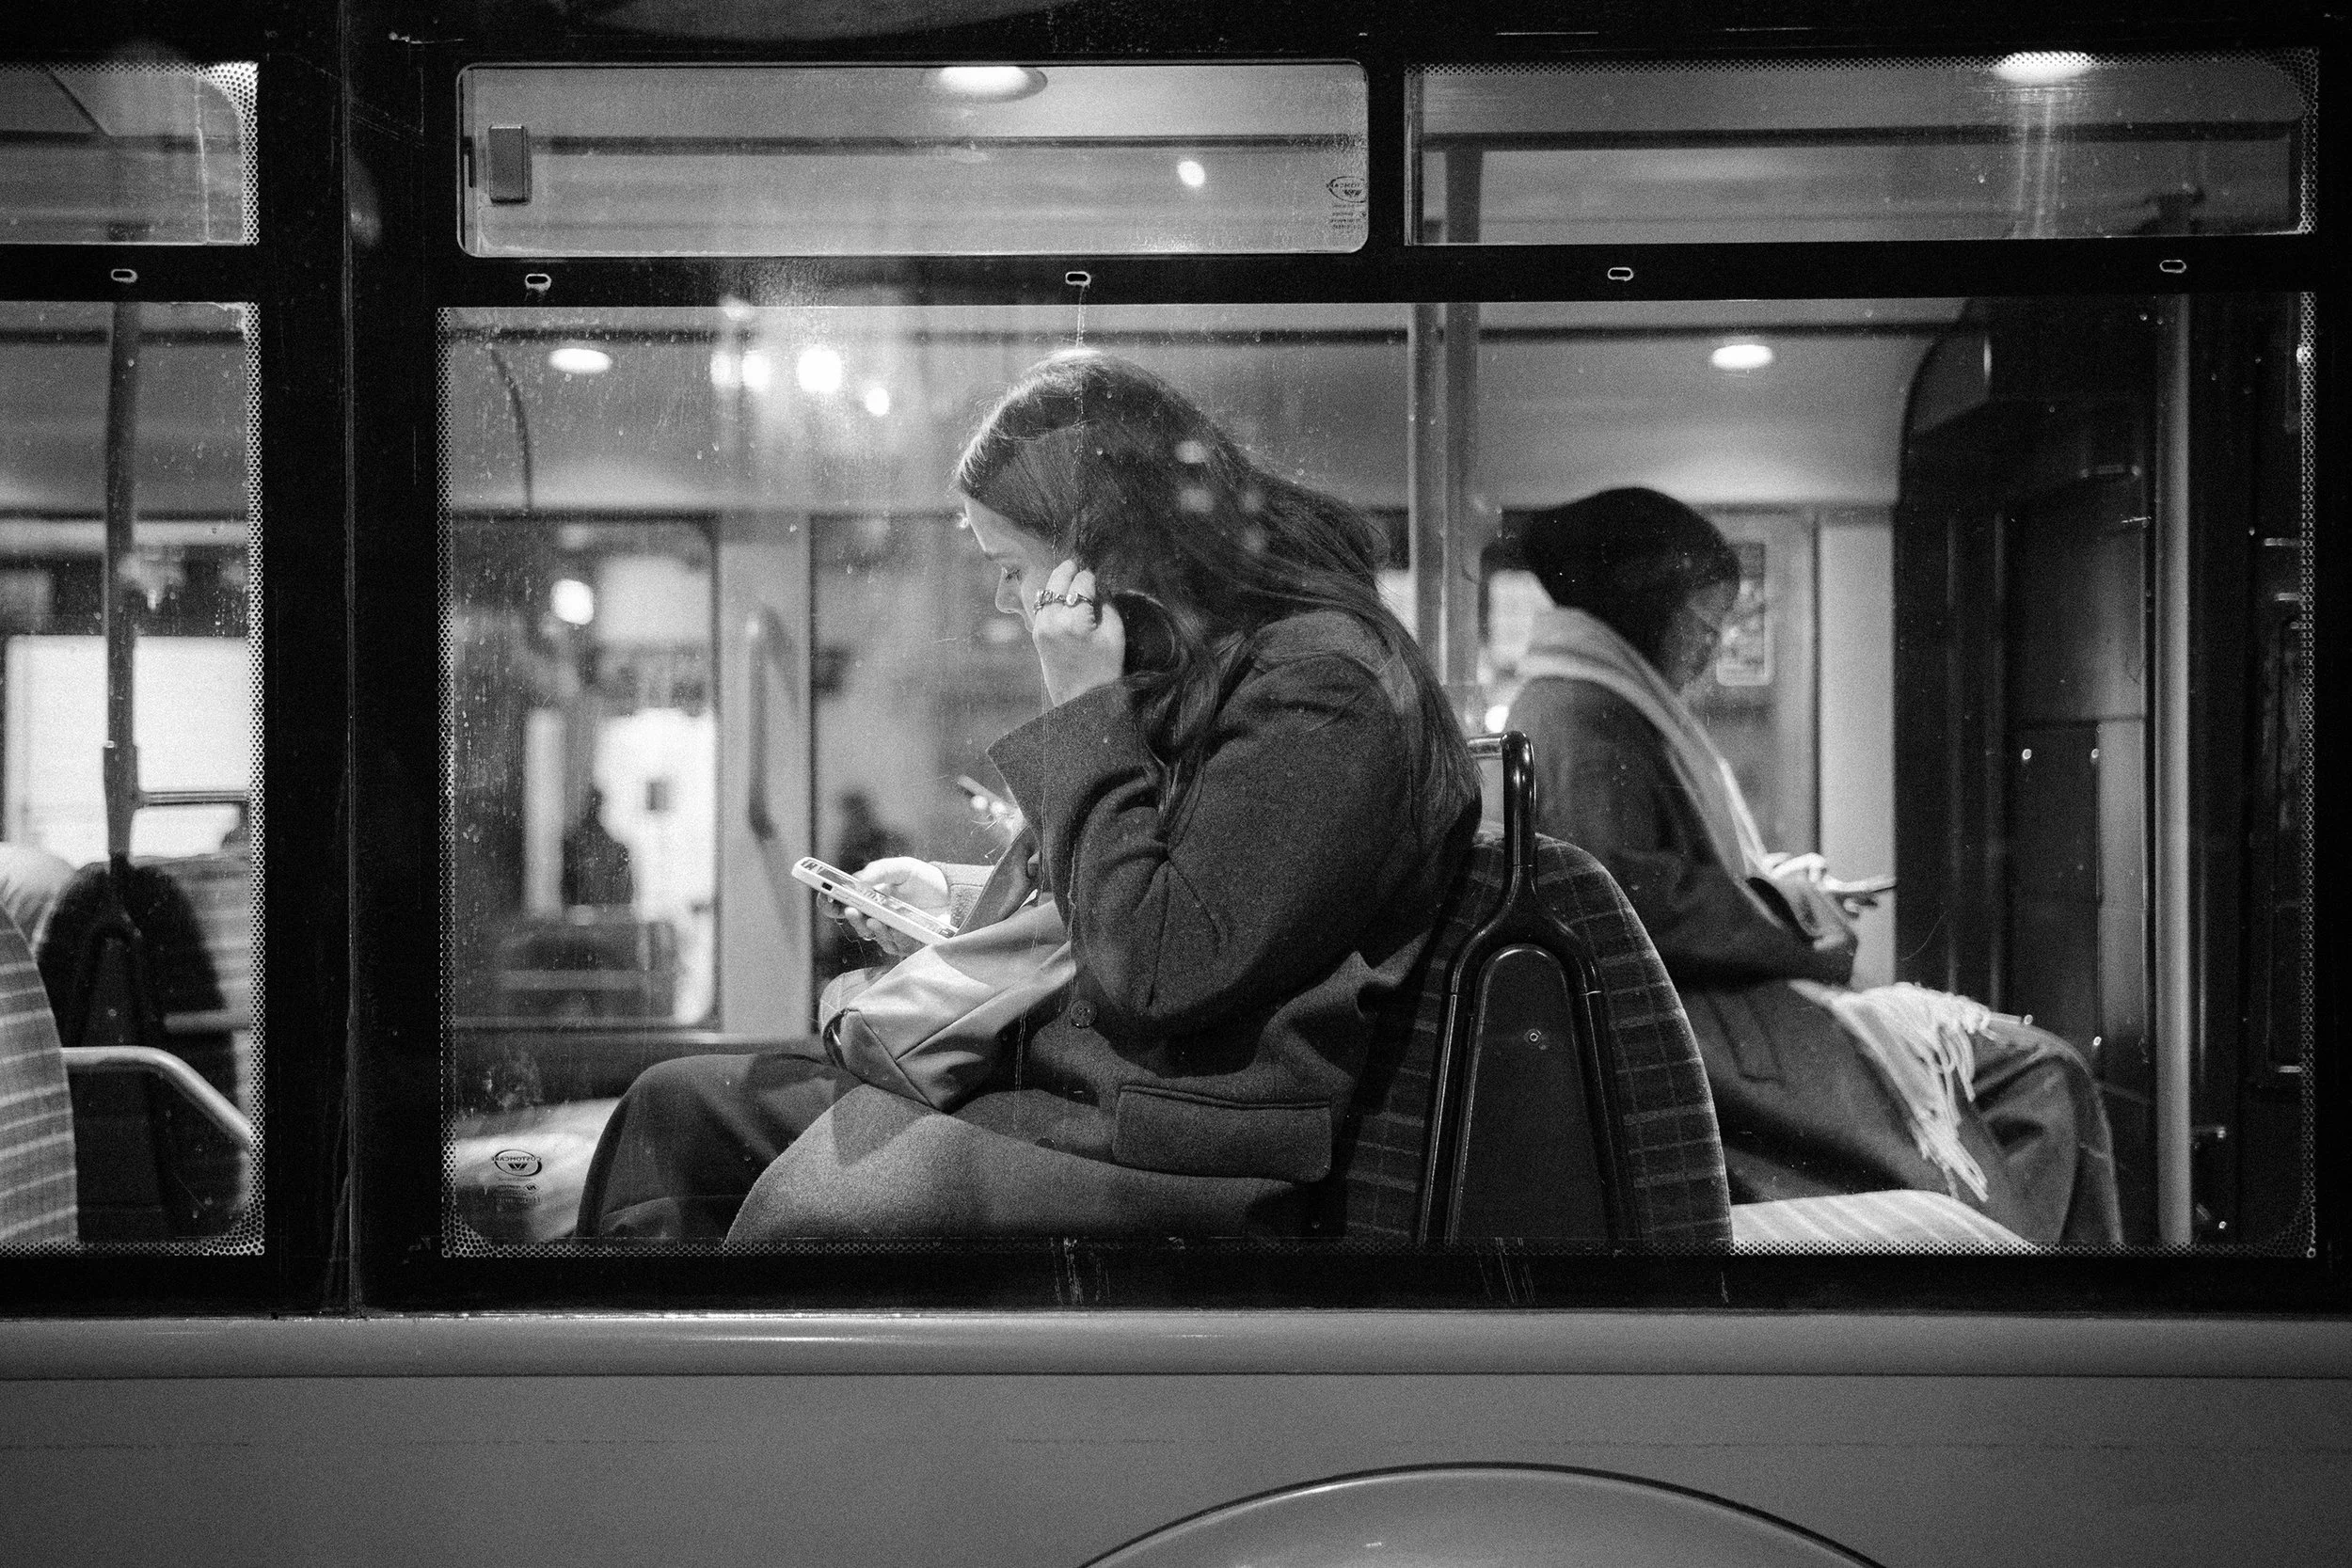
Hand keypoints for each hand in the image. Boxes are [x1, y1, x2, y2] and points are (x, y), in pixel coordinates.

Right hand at [824, 856, 949, 957]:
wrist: (954, 894)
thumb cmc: (926, 881)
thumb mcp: (903, 867)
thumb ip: (881, 870)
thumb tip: (858, 880)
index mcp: (871, 898)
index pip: (844, 904)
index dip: (832, 904)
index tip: (826, 899)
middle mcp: (879, 917)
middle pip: (857, 923)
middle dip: (851, 918)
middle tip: (850, 910)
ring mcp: (893, 932)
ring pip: (875, 937)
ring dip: (872, 929)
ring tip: (875, 919)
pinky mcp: (909, 943)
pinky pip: (896, 946)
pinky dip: (894, 938)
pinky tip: (897, 928)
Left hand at [1030, 559, 1124, 706]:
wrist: (1081, 700)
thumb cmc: (1105, 668)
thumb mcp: (1115, 634)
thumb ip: (1105, 603)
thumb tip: (1095, 586)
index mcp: (1075, 621)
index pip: (1082, 582)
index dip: (1091, 577)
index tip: (1096, 581)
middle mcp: (1054, 621)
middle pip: (1059, 580)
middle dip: (1070, 571)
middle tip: (1078, 566)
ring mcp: (1041, 627)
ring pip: (1047, 590)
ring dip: (1059, 583)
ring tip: (1071, 582)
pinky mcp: (1036, 634)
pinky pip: (1041, 605)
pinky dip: (1051, 598)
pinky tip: (1061, 599)